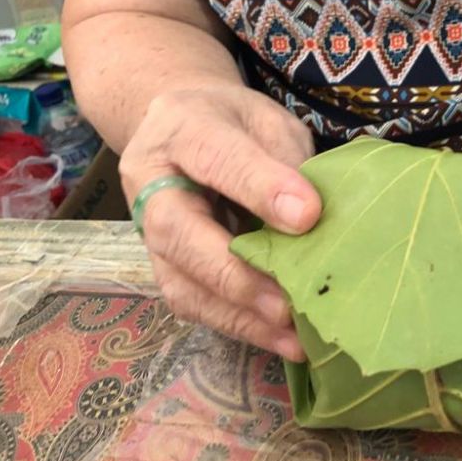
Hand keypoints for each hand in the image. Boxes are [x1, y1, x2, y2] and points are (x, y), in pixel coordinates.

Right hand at [119, 83, 320, 358]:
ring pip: (181, 282)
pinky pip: (194, 304)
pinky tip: (282, 340)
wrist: (180, 126)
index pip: (217, 158)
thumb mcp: (266, 120)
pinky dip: (239, 326)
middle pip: (179, 233)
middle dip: (234, 273)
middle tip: (287, 304)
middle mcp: (151, 183)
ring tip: (292, 338)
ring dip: (239, 315)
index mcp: (181, 129)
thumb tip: (312, 215)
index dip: (261, 188)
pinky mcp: (166, 267)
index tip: (308, 215)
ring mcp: (150, 232)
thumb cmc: (234, 124)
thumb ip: (284, 157)